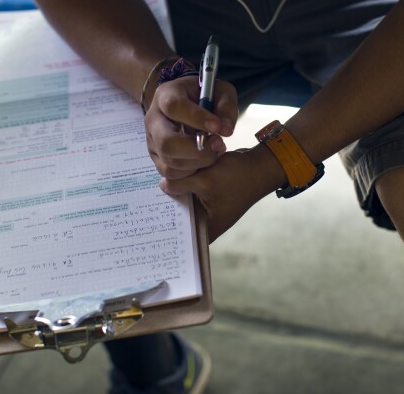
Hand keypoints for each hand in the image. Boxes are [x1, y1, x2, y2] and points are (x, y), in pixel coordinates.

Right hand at [145, 75, 237, 179]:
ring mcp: (152, 141)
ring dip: (198, 163)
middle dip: (197, 150)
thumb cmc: (203, 96)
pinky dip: (192, 173)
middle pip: (166, 142)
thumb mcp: (220, 91)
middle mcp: (153, 119)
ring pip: (170, 163)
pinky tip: (205, 160)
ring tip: (216, 151)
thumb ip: (226, 106)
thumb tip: (226, 130)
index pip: (174, 107)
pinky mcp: (157, 158)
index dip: (197, 118)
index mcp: (165, 95)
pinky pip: (171, 174)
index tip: (218, 126)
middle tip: (219, 144)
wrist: (186, 103)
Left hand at [160, 144, 286, 241]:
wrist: (260, 165)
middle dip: (167, 210)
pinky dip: (183, 187)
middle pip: (181, 221)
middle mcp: (208, 224)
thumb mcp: (206, 180)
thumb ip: (181, 184)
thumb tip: (162, 186)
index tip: (148, 225)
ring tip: (151, 192)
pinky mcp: (208, 197)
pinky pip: (190, 194)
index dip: (166, 233)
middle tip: (143, 204)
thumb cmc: (238, 177)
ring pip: (184, 205)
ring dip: (175, 196)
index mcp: (209, 229)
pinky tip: (169, 179)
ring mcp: (209, 210)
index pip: (183, 239)